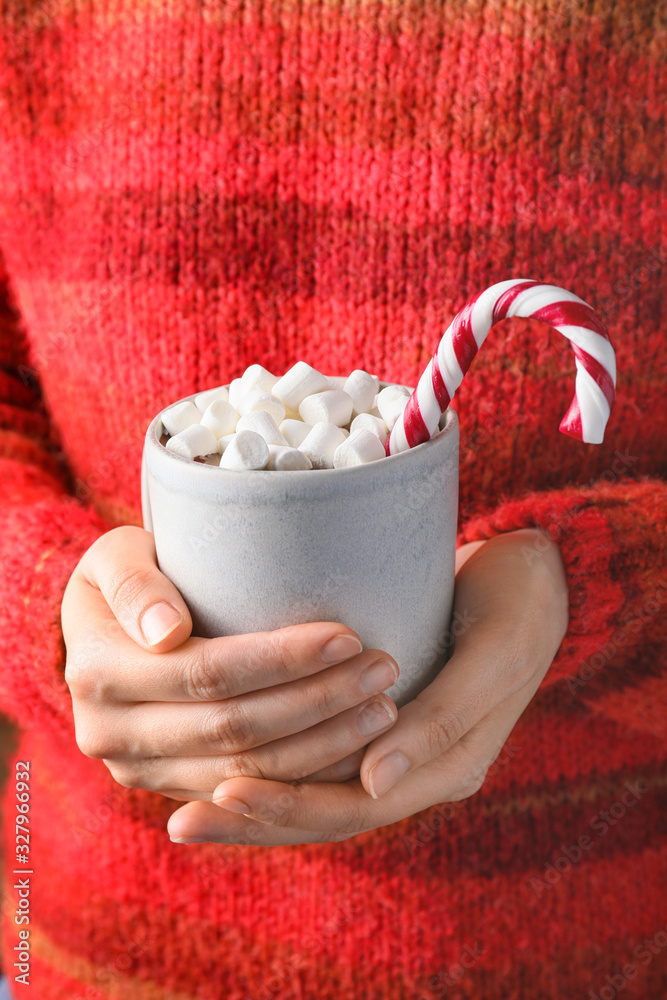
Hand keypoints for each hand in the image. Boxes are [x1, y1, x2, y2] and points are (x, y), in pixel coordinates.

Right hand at [61, 526, 399, 800]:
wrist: (104, 626)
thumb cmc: (130, 571)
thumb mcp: (115, 557)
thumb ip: (135, 584)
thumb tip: (165, 634)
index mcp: (99, 672)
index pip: (208, 673)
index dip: (282, 660)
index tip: (348, 637)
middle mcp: (111, 734)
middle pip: (234, 729)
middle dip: (318, 701)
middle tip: (382, 670)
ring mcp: (141, 771)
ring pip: (247, 774)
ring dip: (323, 745)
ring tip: (384, 708)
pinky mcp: (172, 790)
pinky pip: (248, 796)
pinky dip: (305, 777)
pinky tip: (356, 751)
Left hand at [166, 528, 568, 843]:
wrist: (540, 579)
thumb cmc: (516, 603)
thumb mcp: (492, 654)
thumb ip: (441, 718)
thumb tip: (375, 784)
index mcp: (453, 765)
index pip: (357, 807)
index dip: (291, 806)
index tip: (224, 793)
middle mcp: (422, 771)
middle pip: (329, 812)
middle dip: (260, 818)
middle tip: (186, 820)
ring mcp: (405, 750)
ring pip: (323, 794)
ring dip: (262, 805)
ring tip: (189, 812)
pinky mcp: (387, 722)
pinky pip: (327, 763)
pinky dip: (280, 772)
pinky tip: (227, 768)